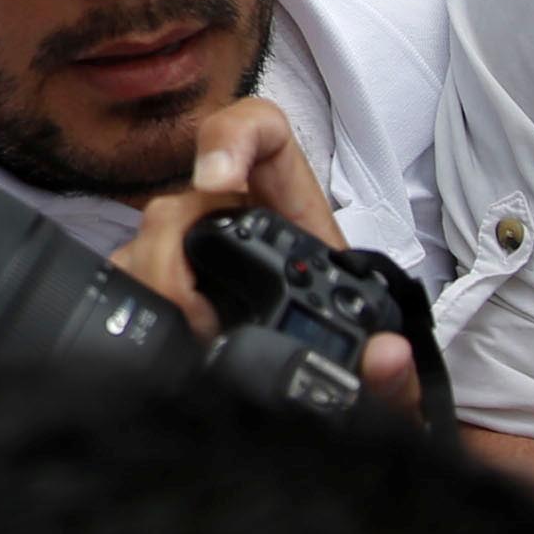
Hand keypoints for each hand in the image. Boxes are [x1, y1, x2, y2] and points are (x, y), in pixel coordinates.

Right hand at [108, 97, 420, 424]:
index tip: (217, 180)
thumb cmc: (354, 366)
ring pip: (154, 231)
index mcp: (296, 217)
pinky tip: (160, 335)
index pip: (264, 135)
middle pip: (189, 193)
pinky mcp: (174, 285)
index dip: (234, 137)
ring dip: (155, 277)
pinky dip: (140, 298)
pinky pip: (135, 270)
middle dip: (176, 244)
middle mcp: (241, 220)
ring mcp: (202, 250)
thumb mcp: (381, 375)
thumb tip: (386, 357)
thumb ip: (398, 377)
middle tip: (195, 310)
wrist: (327, 398)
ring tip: (186, 332)